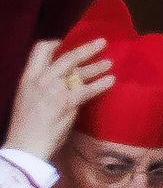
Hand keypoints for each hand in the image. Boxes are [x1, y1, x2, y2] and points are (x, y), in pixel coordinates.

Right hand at [5, 39, 113, 161]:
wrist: (25, 144)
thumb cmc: (26, 125)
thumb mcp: (26, 97)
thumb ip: (41, 84)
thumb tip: (61, 78)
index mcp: (28, 77)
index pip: (39, 50)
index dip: (54, 44)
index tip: (65, 42)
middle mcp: (41, 79)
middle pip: (67, 57)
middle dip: (86, 49)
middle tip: (102, 42)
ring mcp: (55, 89)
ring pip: (80, 72)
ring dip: (97, 66)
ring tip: (110, 63)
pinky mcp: (67, 102)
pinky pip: (89, 89)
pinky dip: (102, 84)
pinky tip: (111, 81)